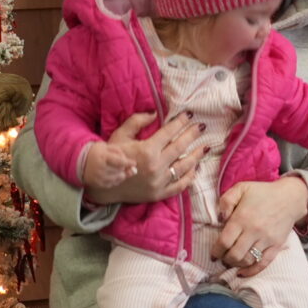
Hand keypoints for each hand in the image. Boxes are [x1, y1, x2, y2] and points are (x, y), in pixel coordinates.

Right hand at [79, 140, 138, 190]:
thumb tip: (133, 165)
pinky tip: (111, 174)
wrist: (81, 162)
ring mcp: (99, 178)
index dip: (128, 163)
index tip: (134, 163)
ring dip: (120, 174)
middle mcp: (100, 169)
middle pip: (120, 171)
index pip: (119, 162)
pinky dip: (115, 180)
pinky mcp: (98, 184)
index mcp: (103, 157)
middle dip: (123, 168)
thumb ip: (120, 153)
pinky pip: (113, 184)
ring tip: (116, 169)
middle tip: (120, 164)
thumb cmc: (98, 152)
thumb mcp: (107, 147)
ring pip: (118, 179)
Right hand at [82, 112, 207, 204]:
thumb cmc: (112, 156)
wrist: (102, 184)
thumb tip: (154, 113)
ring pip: (184, 167)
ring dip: (196, 156)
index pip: (169, 132)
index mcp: (147, 150)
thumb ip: (137, 121)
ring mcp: (159, 182)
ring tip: (204, 147)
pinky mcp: (159, 194)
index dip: (180, 122)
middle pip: (180, 147)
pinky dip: (189, 177)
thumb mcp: (121, 135)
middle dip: (192, 135)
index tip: (189, 115)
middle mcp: (156, 166)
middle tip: (201, 127)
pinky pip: (179, 186)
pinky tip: (195, 169)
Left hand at [215, 176, 307, 278]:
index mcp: (242, 217)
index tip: (213, 254)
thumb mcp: (241, 188)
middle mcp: (254, 230)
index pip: (224, 242)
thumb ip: (226, 200)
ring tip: (232, 262)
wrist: (290, 197)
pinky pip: (263, 263)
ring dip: (236, 265)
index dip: (216, 251)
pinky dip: (251, 271)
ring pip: (247, 260)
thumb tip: (219, 219)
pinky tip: (242, 272)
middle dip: (225, 260)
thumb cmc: (262, 192)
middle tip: (222, 258)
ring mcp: (266, 239)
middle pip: (234, 255)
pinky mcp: (276, 245)